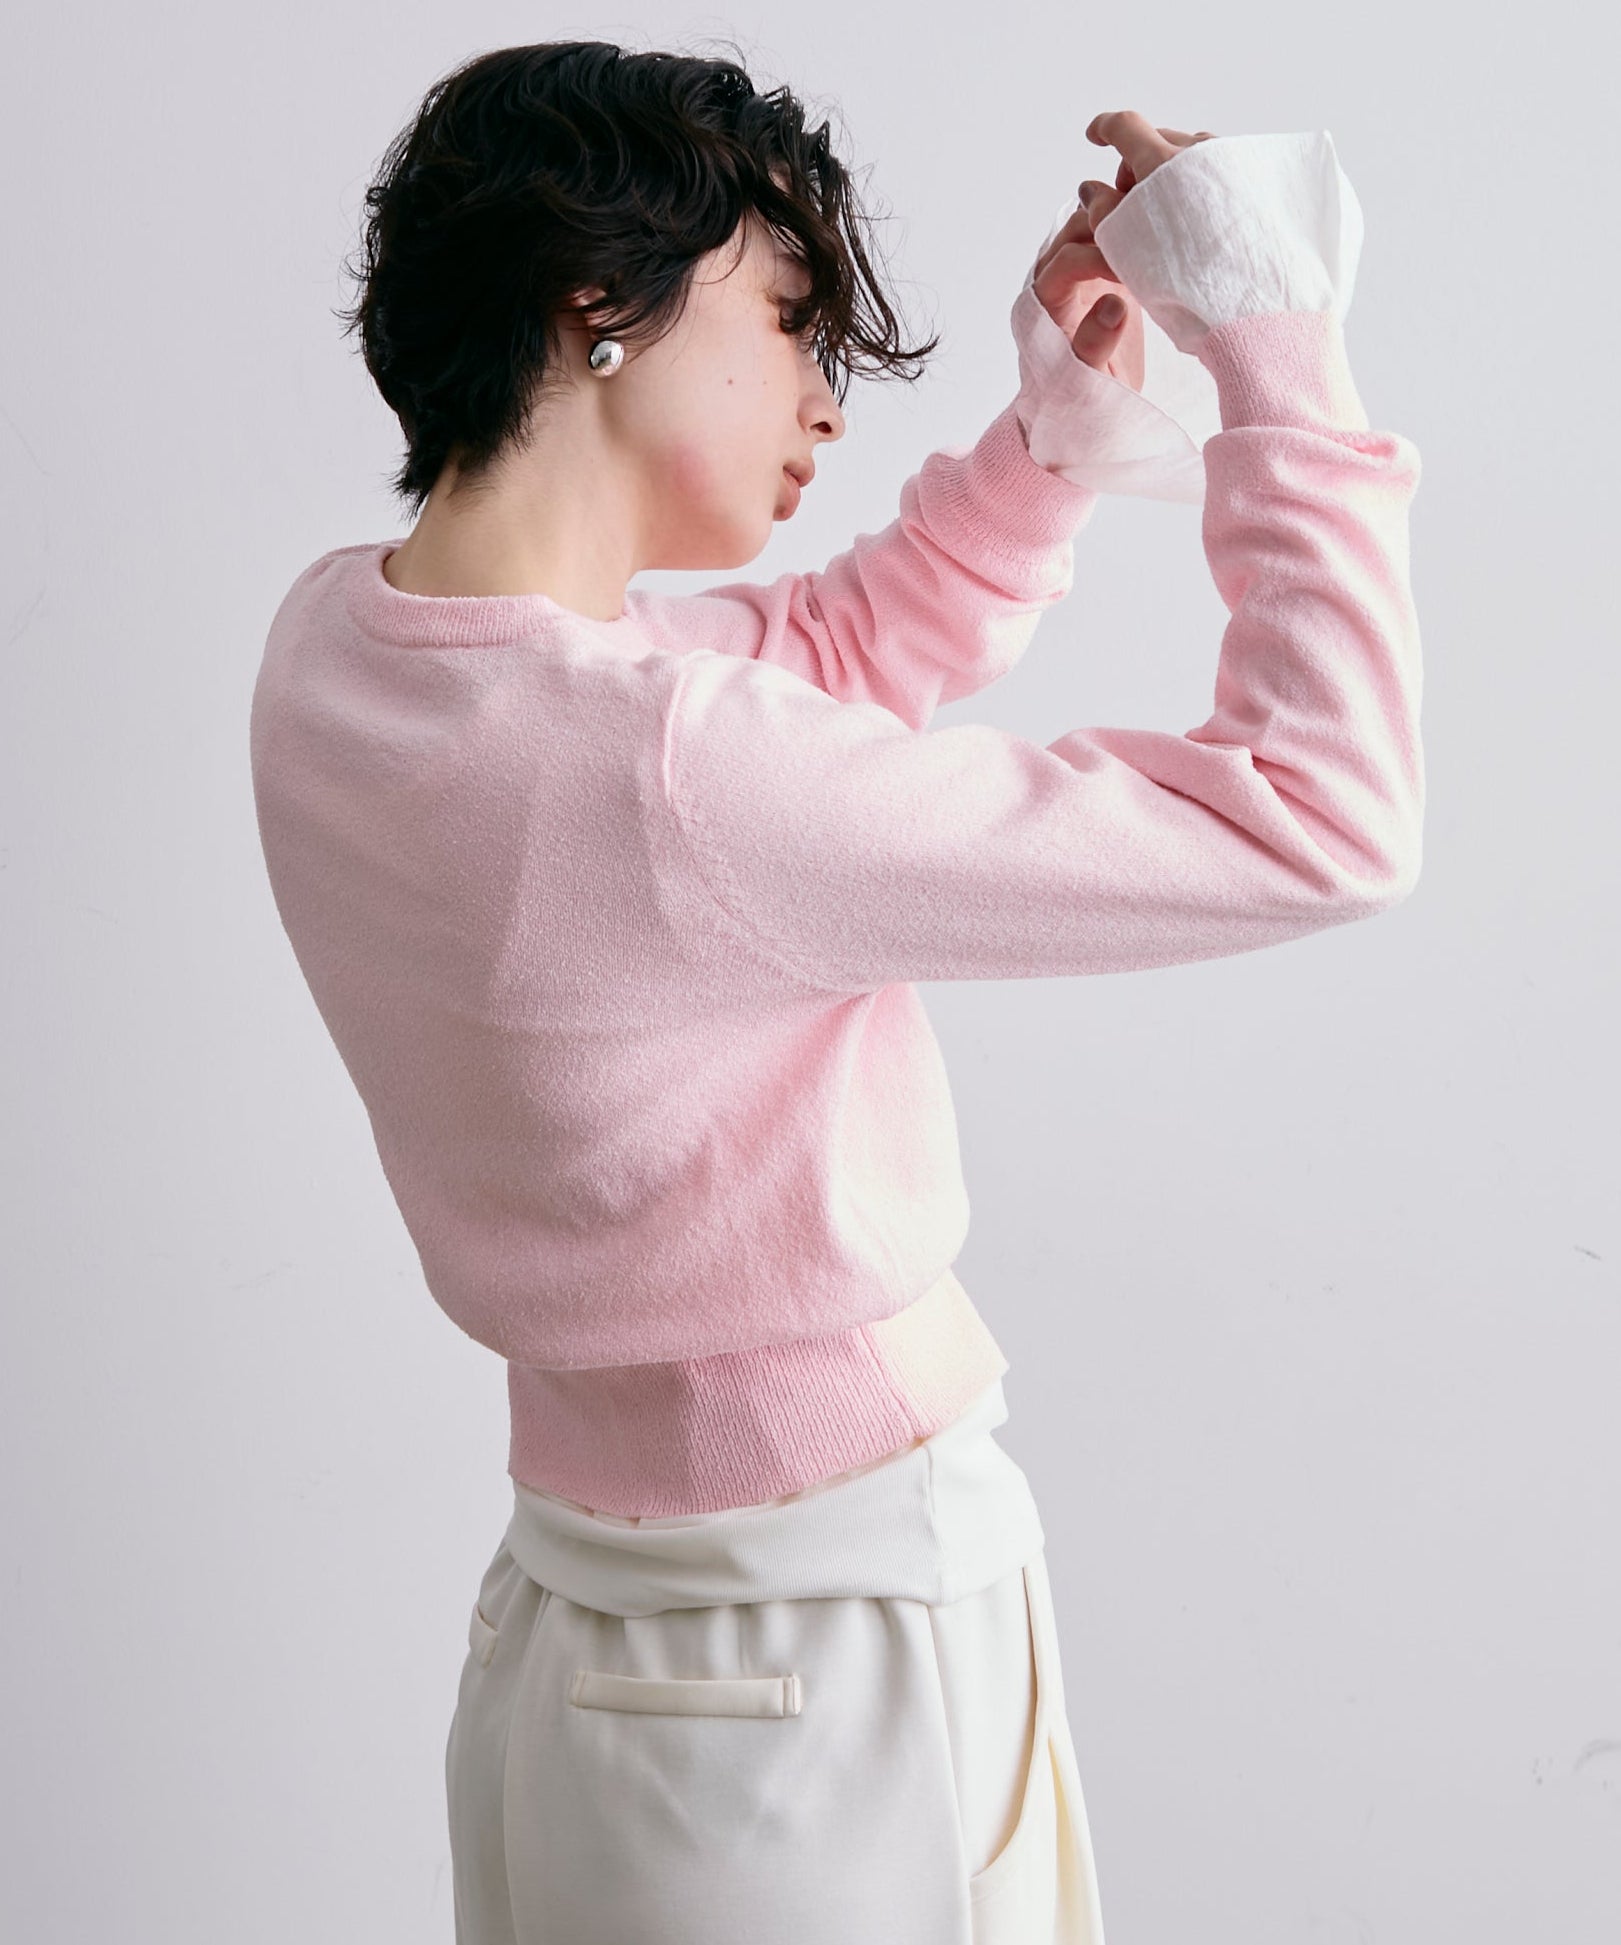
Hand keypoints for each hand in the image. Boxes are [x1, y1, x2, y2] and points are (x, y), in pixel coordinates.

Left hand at [1031, 112, 1217, 384]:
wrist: (1089, 409)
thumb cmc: (1080, 401)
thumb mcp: (1084, 384)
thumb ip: (1092, 346)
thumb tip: (1114, 304)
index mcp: (1043, 304)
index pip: (1067, 262)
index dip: (1099, 258)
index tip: (1136, 266)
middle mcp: (1055, 278)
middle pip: (1079, 229)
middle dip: (1113, 223)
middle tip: (1157, 227)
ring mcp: (1080, 269)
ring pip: (1097, 222)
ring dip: (1125, 213)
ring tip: (1166, 213)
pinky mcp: (1105, 269)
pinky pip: (1115, 233)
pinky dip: (1136, 220)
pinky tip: (1169, 215)